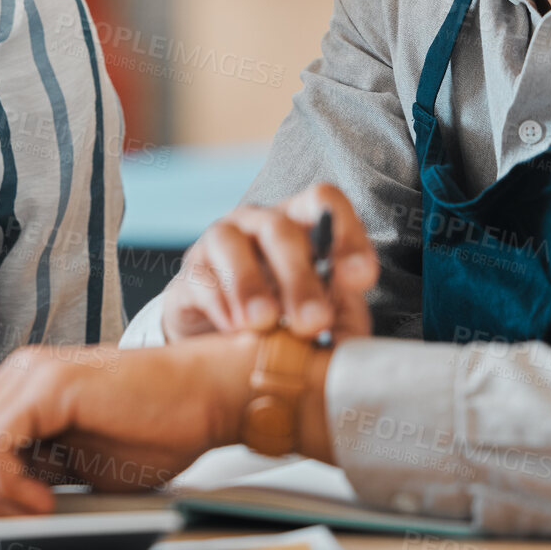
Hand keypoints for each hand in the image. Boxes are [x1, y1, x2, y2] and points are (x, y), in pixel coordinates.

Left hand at [0, 335, 263, 516]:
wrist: (208, 395)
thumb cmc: (159, 427)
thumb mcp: (82, 462)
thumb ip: (35, 471)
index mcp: (21, 389)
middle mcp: (19, 374)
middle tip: (10, 522)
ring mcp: (32, 374)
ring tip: (35, 512)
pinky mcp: (52, 385)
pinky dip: (9, 484)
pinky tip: (46, 500)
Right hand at [160, 183, 377, 342]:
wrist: (225, 342)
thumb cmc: (288, 322)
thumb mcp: (325, 320)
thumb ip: (343, 322)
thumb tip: (353, 347)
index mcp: (302, 224)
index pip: (324, 203)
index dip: (345, 233)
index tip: (359, 279)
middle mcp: (260, 222)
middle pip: (280, 229)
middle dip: (299, 277)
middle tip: (313, 322)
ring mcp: (220, 241)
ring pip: (232, 244)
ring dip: (250, 285)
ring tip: (264, 323)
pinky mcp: (191, 271)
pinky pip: (200, 277)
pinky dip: (219, 303)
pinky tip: (234, 329)